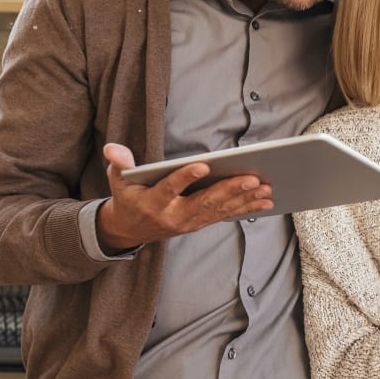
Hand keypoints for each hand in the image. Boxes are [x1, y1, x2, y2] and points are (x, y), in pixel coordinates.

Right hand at [95, 143, 274, 249]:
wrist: (129, 230)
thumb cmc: (128, 197)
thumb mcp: (118, 180)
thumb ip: (119, 164)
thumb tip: (113, 148)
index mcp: (152, 202)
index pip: (169, 188)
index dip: (185, 178)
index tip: (202, 165)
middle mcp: (173, 215)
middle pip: (204, 202)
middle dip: (229, 190)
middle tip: (252, 178)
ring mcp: (189, 222)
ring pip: (219, 211)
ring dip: (244, 200)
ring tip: (266, 188)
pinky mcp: (200, 224)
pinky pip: (225, 216)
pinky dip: (246, 209)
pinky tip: (265, 202)